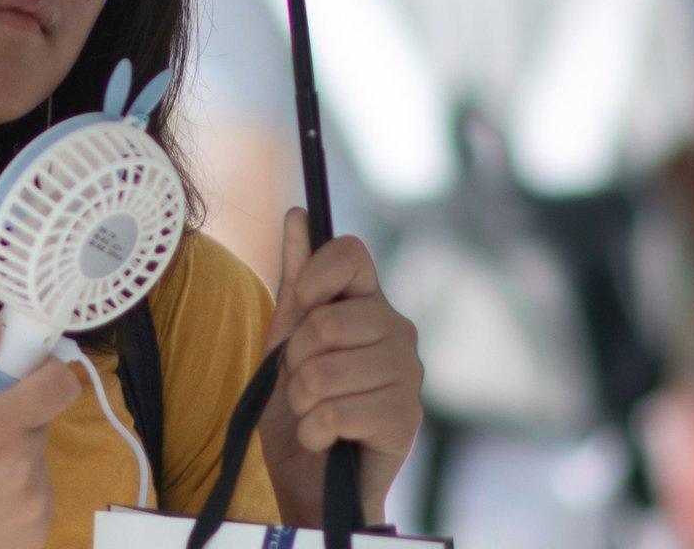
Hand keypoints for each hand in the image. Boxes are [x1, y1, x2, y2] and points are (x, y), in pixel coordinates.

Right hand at [0, 304, 80, 548]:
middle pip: (38, 421)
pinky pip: (32, 497)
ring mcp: (33, 511)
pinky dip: (9, 494)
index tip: (14, 372)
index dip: (42, 369)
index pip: (60, 383)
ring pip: (33, 460)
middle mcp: (25, 473)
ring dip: (7, 459)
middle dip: (7, 418)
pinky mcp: (32, 538)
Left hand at [258, 209, 422, 527]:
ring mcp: (407, 375)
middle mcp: (397, 331)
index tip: (302, 306)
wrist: (309, 480)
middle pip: (325, 321)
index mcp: (369, 304)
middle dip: (295, 361)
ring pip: (323, 372)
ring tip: (315, 414)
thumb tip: (298, 213)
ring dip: (301, 403)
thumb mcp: (286, 340)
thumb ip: (296, 280)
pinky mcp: (406, 419)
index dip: (315, 275)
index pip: (351, 252)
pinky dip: (313, 432)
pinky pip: (336, 412)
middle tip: (304, 385)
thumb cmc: (298, 407)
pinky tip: (326, 440)